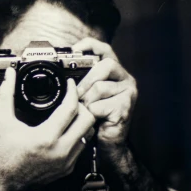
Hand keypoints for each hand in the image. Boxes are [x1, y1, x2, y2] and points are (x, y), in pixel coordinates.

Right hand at [0, 66, 95, 190]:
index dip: (72, 91)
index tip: (69, 84)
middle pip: (88, 120)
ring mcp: (67, 161)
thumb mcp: (2, 122)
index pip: (71, 109)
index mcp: (46, 138)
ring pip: (88, 133)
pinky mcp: (68, 168)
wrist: (6, 183)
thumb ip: (5, 95)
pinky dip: (78, 134)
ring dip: (83, 120)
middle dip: (82, 105)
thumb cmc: (3, 155)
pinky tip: (68, 128)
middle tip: (73, 98)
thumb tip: (10, 76)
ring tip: (72, 111)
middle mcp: (60, 151)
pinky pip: (82, 146)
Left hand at [73, 38, 137, 158]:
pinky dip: (91, 112)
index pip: (105, 49)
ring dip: (87, 100)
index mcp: (115, 72)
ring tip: (86, 109)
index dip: (90, 45)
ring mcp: (128, 93)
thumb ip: (81, 80)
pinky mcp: (125, 108)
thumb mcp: (86, 95)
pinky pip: (100, 104)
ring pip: (101, 86)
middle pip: (106, 65)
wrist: (108, 144)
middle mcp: (125, 79)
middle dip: (87, 79)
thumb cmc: (96, 118)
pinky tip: (94, 118)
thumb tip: (61, 71)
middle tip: (76, 93)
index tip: (74, 49)